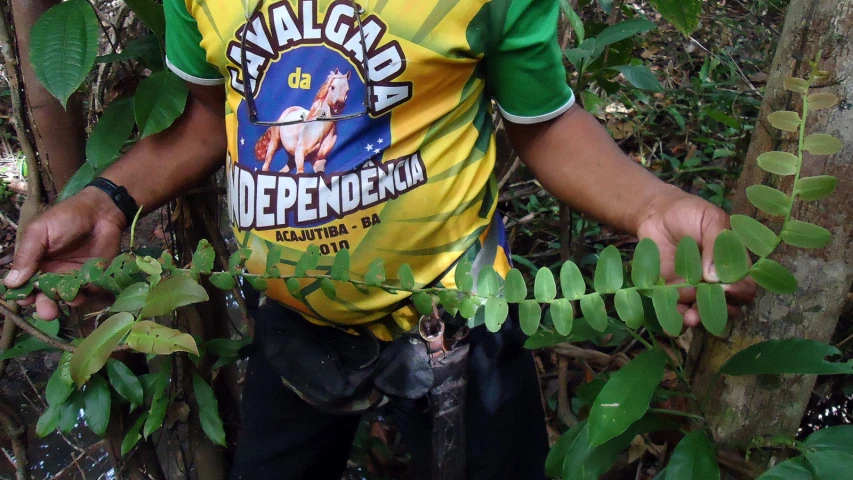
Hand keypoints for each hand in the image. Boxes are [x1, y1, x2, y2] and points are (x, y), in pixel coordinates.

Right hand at [3, 187, 125, 319]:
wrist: (100, 212)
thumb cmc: (66, 218)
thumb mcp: (40, 232)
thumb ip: (27, 256)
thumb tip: (10, 283)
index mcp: (36, 262)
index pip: (25, 285)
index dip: (24, 295)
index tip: (26, 300)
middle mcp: (53, 273)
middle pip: (45, 297)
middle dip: (45, 307)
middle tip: (48, 312)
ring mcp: (74, 277)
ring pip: (67, 298)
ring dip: (68, 302)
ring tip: (72, 298)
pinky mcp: (93, 277)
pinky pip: (89, 292)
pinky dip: (88, 294)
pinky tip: (89, 289)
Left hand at [636, 186, 756, 328]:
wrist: (656, 213)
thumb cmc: (689, 213)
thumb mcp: (710, 220)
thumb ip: (717, 244)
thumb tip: (716, 277)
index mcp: (733, 264)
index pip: (745, 285)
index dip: (740, 291)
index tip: (727, 288)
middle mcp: (716, 281)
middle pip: (728, 306)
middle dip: (720, 311)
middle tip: (707, 304)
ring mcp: (694, 289)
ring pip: (703, 313)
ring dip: (699, 319)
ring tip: (691, 317)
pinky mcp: (671, 294)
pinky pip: (677, 313)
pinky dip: (676, 322)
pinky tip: (673, 324)